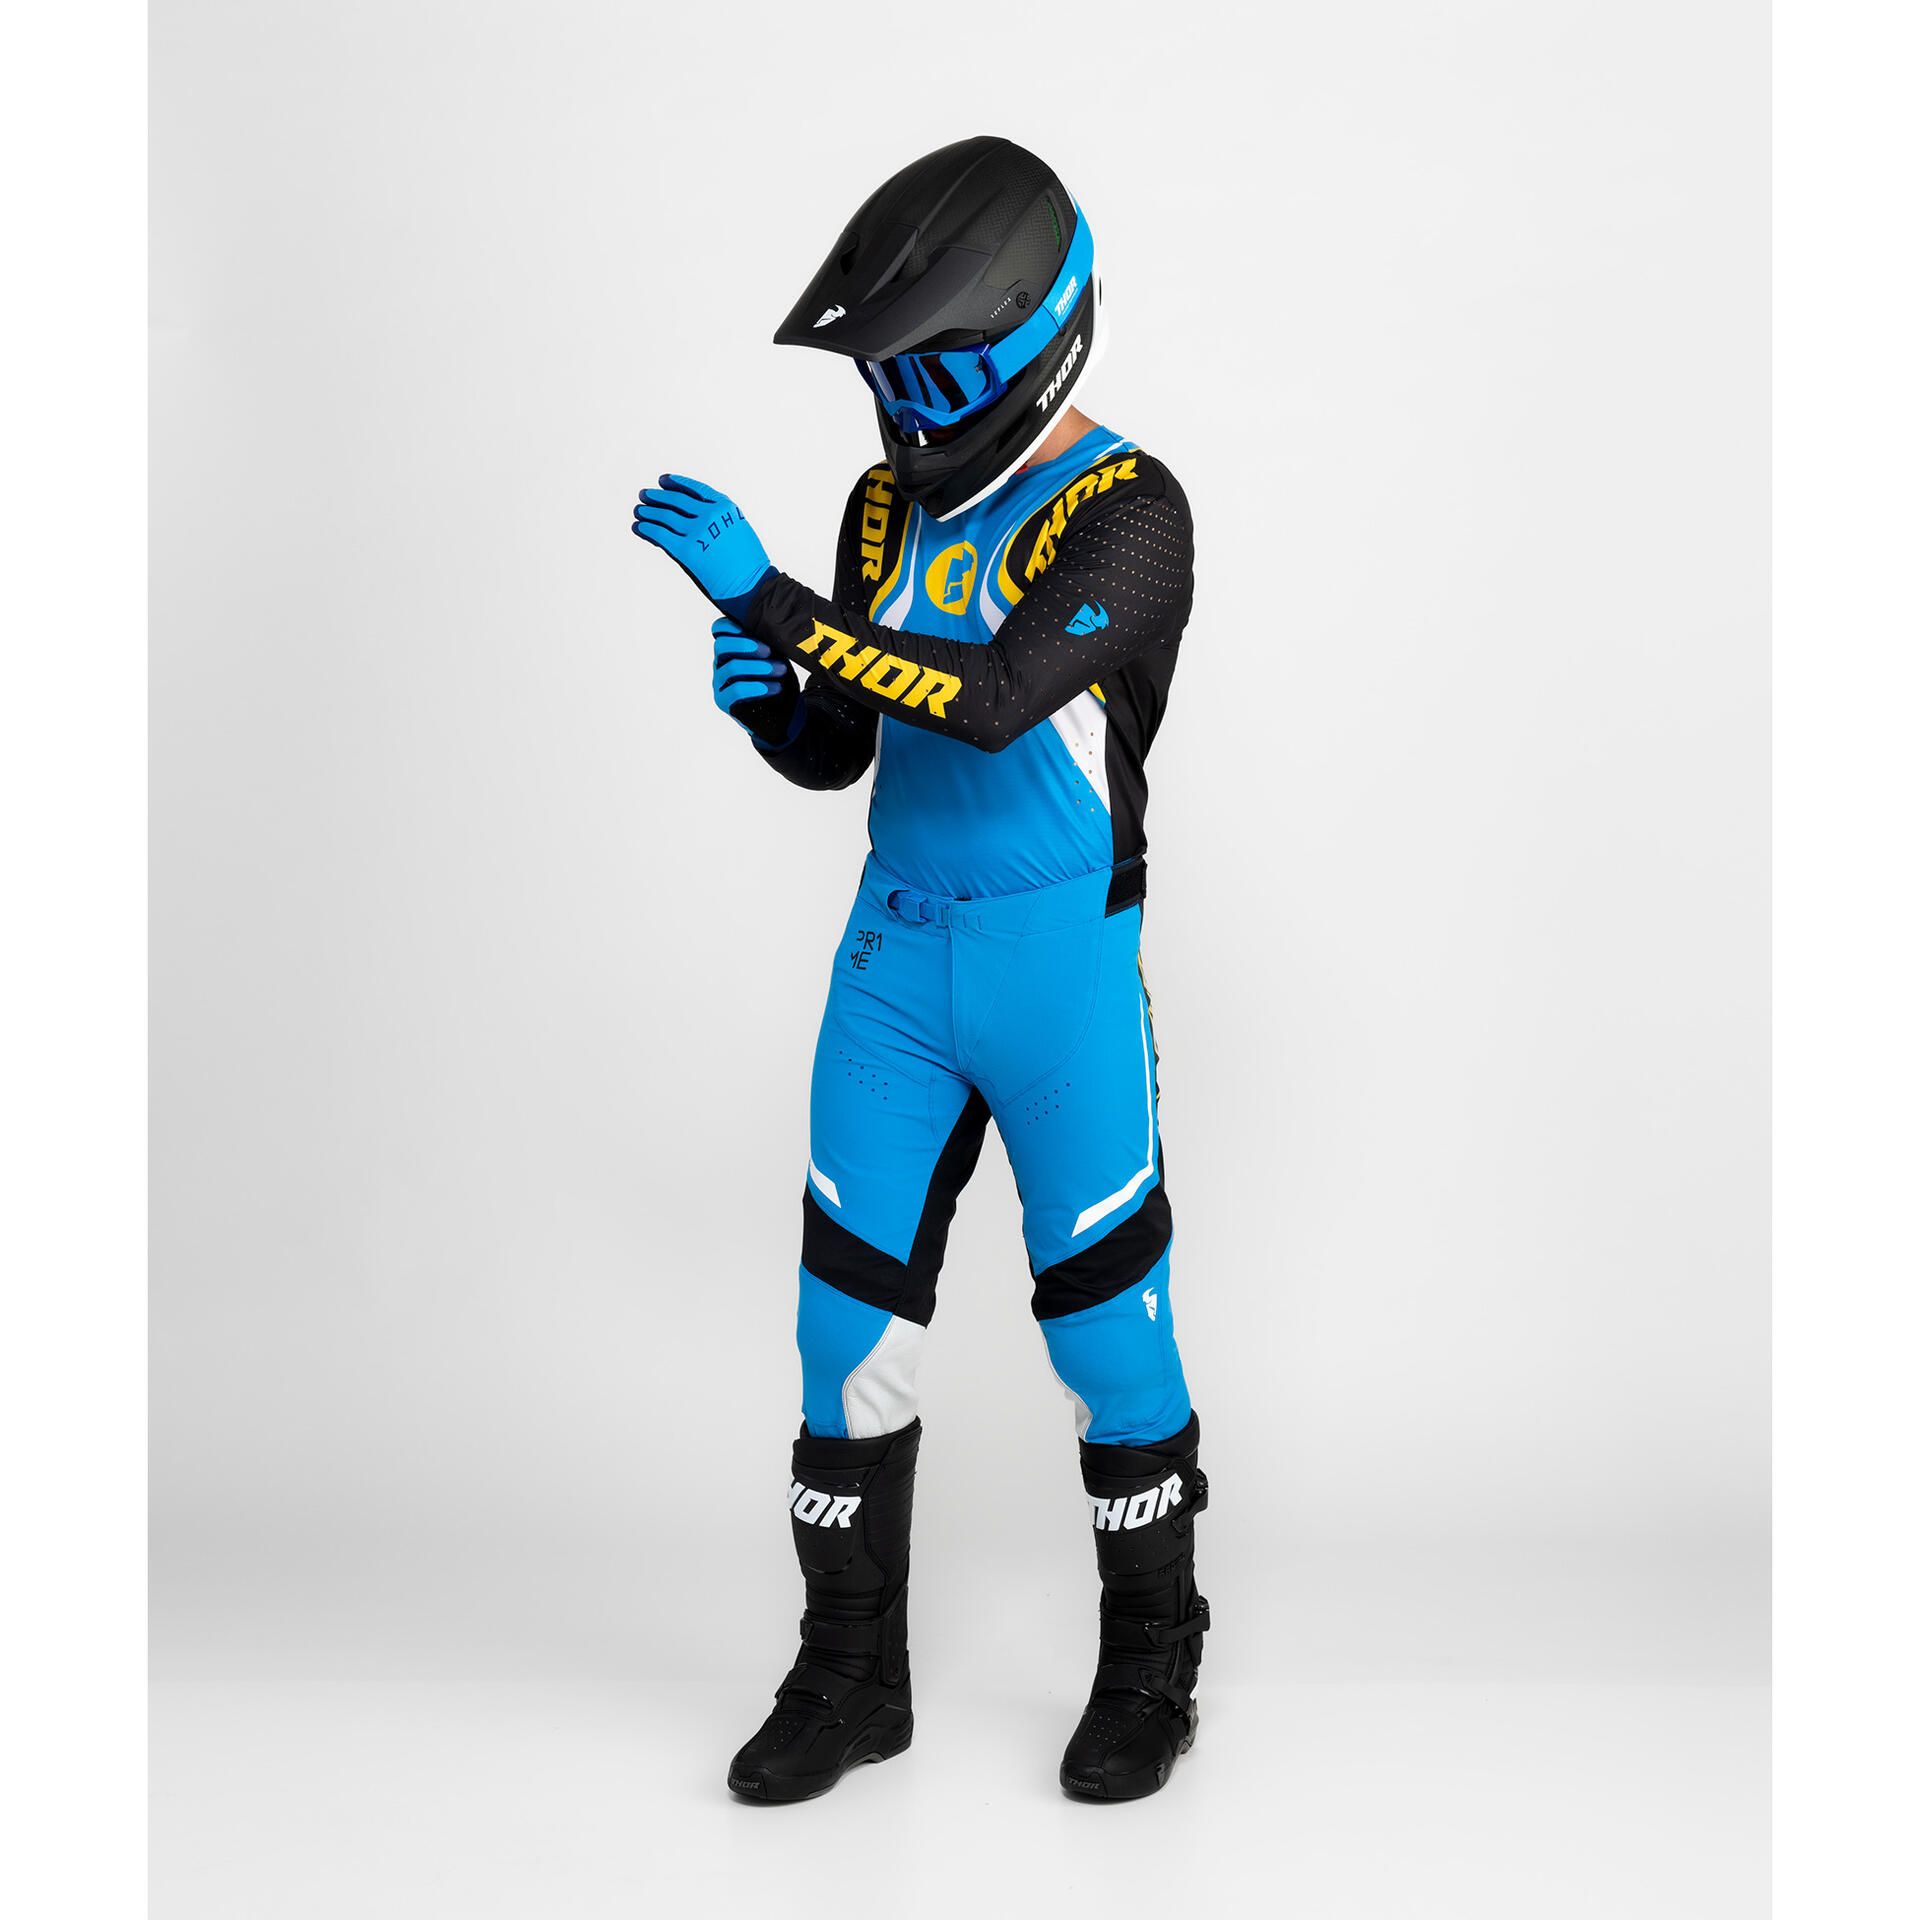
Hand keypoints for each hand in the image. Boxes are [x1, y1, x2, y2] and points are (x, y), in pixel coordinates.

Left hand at [631, 474, 773, 617]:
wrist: (753, 585)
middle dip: (657, 497)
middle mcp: (710, 515)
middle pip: (676, 501)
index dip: (676, 483)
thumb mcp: (737, 530)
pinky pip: (661, 535)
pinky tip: (639, 526)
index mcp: (724, 506)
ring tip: (639, 510)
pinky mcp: (688, 550)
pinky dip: (647, 529)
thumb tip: (691, 519)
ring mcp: (698, 532)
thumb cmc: (748, 564)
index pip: (694, 489)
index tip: (663, 480)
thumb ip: (717, 521)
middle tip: (645, 495)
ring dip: (649, 512)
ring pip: (665, 516)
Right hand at [712, 618, 800, 746]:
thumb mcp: (775, 657)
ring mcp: (720, 682)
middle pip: (721, 646)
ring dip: (760, 667)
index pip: (718, 630)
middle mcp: (721, 663)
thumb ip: (768, 642)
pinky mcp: (724, 701)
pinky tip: (774, 688)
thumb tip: (774, 625)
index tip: (744, 626)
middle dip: (746, 646)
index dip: (728, 625)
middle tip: (769, 651)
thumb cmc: (775, 679)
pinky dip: (757, 687)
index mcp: (731, 648)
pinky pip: (736, 690)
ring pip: (731, 668)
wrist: (782, 712)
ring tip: (780, 670)